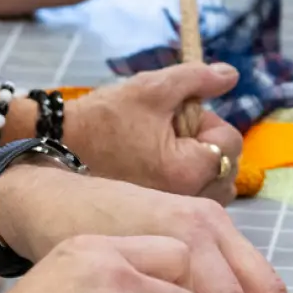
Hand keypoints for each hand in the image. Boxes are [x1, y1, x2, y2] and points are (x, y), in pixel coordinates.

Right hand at [63, 60, 249, 202]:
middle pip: (229, 168)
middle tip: (173, 132)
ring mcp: (172, 212)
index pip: (231, 142)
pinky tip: (162, 168)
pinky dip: (191, 184)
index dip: (209, 121)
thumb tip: (232, 74)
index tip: (179, 116)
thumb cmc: (103, 119)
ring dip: (204, 167)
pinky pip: (196, 201)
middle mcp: (185, 199)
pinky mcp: (160, 217)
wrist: (60, 149)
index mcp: (187, 170)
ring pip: (217, 189)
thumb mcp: (151, 89)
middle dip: (209, 145)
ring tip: (168, 150)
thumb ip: (197, 79)